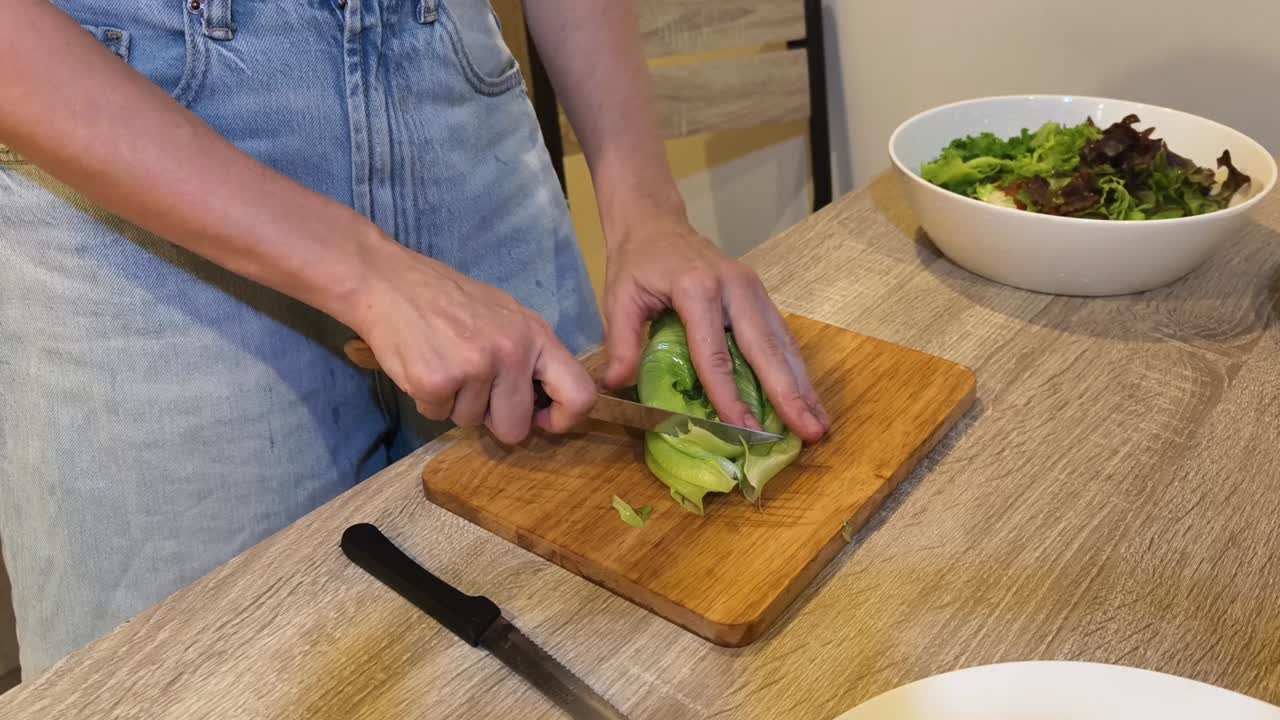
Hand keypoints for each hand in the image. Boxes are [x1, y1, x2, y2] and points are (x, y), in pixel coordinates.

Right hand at [345, 241, 594, 443]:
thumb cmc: (448, 299)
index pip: (580, 393)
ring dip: (456, 403)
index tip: (542, 420)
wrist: (389, 282)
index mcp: (536, 335)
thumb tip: (546, 404)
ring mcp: (474, 367)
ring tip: (444, 362)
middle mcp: (511, 352)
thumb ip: (529, 356)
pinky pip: (438, 416)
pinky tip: (424, 365)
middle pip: (516, 428)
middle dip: (494, 420)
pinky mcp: (436, 382)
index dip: (564, 419)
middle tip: (474, 389)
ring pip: (471, 423)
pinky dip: (429, 400)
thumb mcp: (505, 316)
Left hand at [602, 213, 829, 442]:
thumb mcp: (619, 299)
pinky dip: (796, 369)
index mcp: (697, 289)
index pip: (714, 354)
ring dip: (803, 385)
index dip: (729, 396)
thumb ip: (622, 342)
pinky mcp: (760, 295)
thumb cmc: (637, 262)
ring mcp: (753, 289)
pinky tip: (806, 396)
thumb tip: (616, 385)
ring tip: (818, 423)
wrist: (656, 222)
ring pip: (782, 344)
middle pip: (766, 349)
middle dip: (789, 394)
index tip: (744, 429)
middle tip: (810, 432)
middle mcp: (734, 287)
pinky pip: (781, 336)